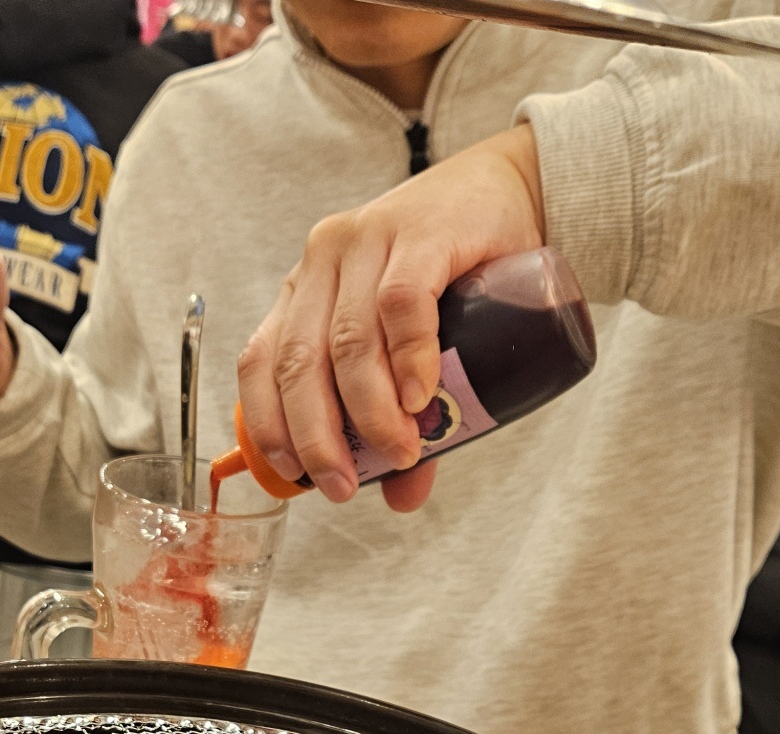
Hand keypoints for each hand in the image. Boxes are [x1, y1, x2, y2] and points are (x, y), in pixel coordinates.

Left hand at [237, 125, 544, 511]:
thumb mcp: (417, 352)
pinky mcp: (419, 234)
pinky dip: (407, 358)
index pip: (261, 363)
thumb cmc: (459, 274)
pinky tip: (418, 396)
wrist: (517, 188)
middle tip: (345, 483)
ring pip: (347, 342)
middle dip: (318, 436)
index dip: (270, 425)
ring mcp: (368, 242)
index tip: (294, 475)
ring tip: (399, 450)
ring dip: (369, 410)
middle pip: (299, 363)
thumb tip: (402, 498)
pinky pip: (399, 304)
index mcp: (306, 291)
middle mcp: (325, 263)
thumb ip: (403, 422)